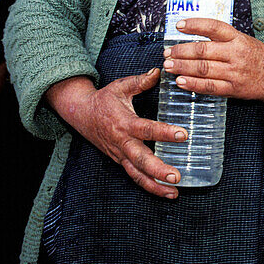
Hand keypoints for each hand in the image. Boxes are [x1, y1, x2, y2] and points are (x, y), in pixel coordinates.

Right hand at [44, 72, 188, 198]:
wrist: (80, 114)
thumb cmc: (104, 100)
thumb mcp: (121, 86)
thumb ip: (140, 81)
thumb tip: (160, 71)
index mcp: (124, 123)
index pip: (146, 129)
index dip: (164, 133)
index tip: (183, 135)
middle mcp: (122, 142)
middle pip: (140, 160)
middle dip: (158, 170)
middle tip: (176, 176)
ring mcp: (120, 154)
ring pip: (136, 175)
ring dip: (154, 186)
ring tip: (174, 192)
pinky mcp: (119, 161)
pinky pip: (134, 177)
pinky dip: (148, 186)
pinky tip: (165, 192)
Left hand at [164, 18, 263, 105]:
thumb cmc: (259, 57)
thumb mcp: (244, 40)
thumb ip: (222, 39)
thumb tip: (194, 37)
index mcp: (238, 38)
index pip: (214, 27)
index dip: (195, 25)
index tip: (179, 25)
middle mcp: (236, 54)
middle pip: (203, 51)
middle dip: (181, 51)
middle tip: (167, 52)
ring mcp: (234, 72)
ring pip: (203, 69)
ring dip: (182, 67)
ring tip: (169, 65)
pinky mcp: (233, 88)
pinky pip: (209, 87)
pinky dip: (193, 84)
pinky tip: (181, 81)